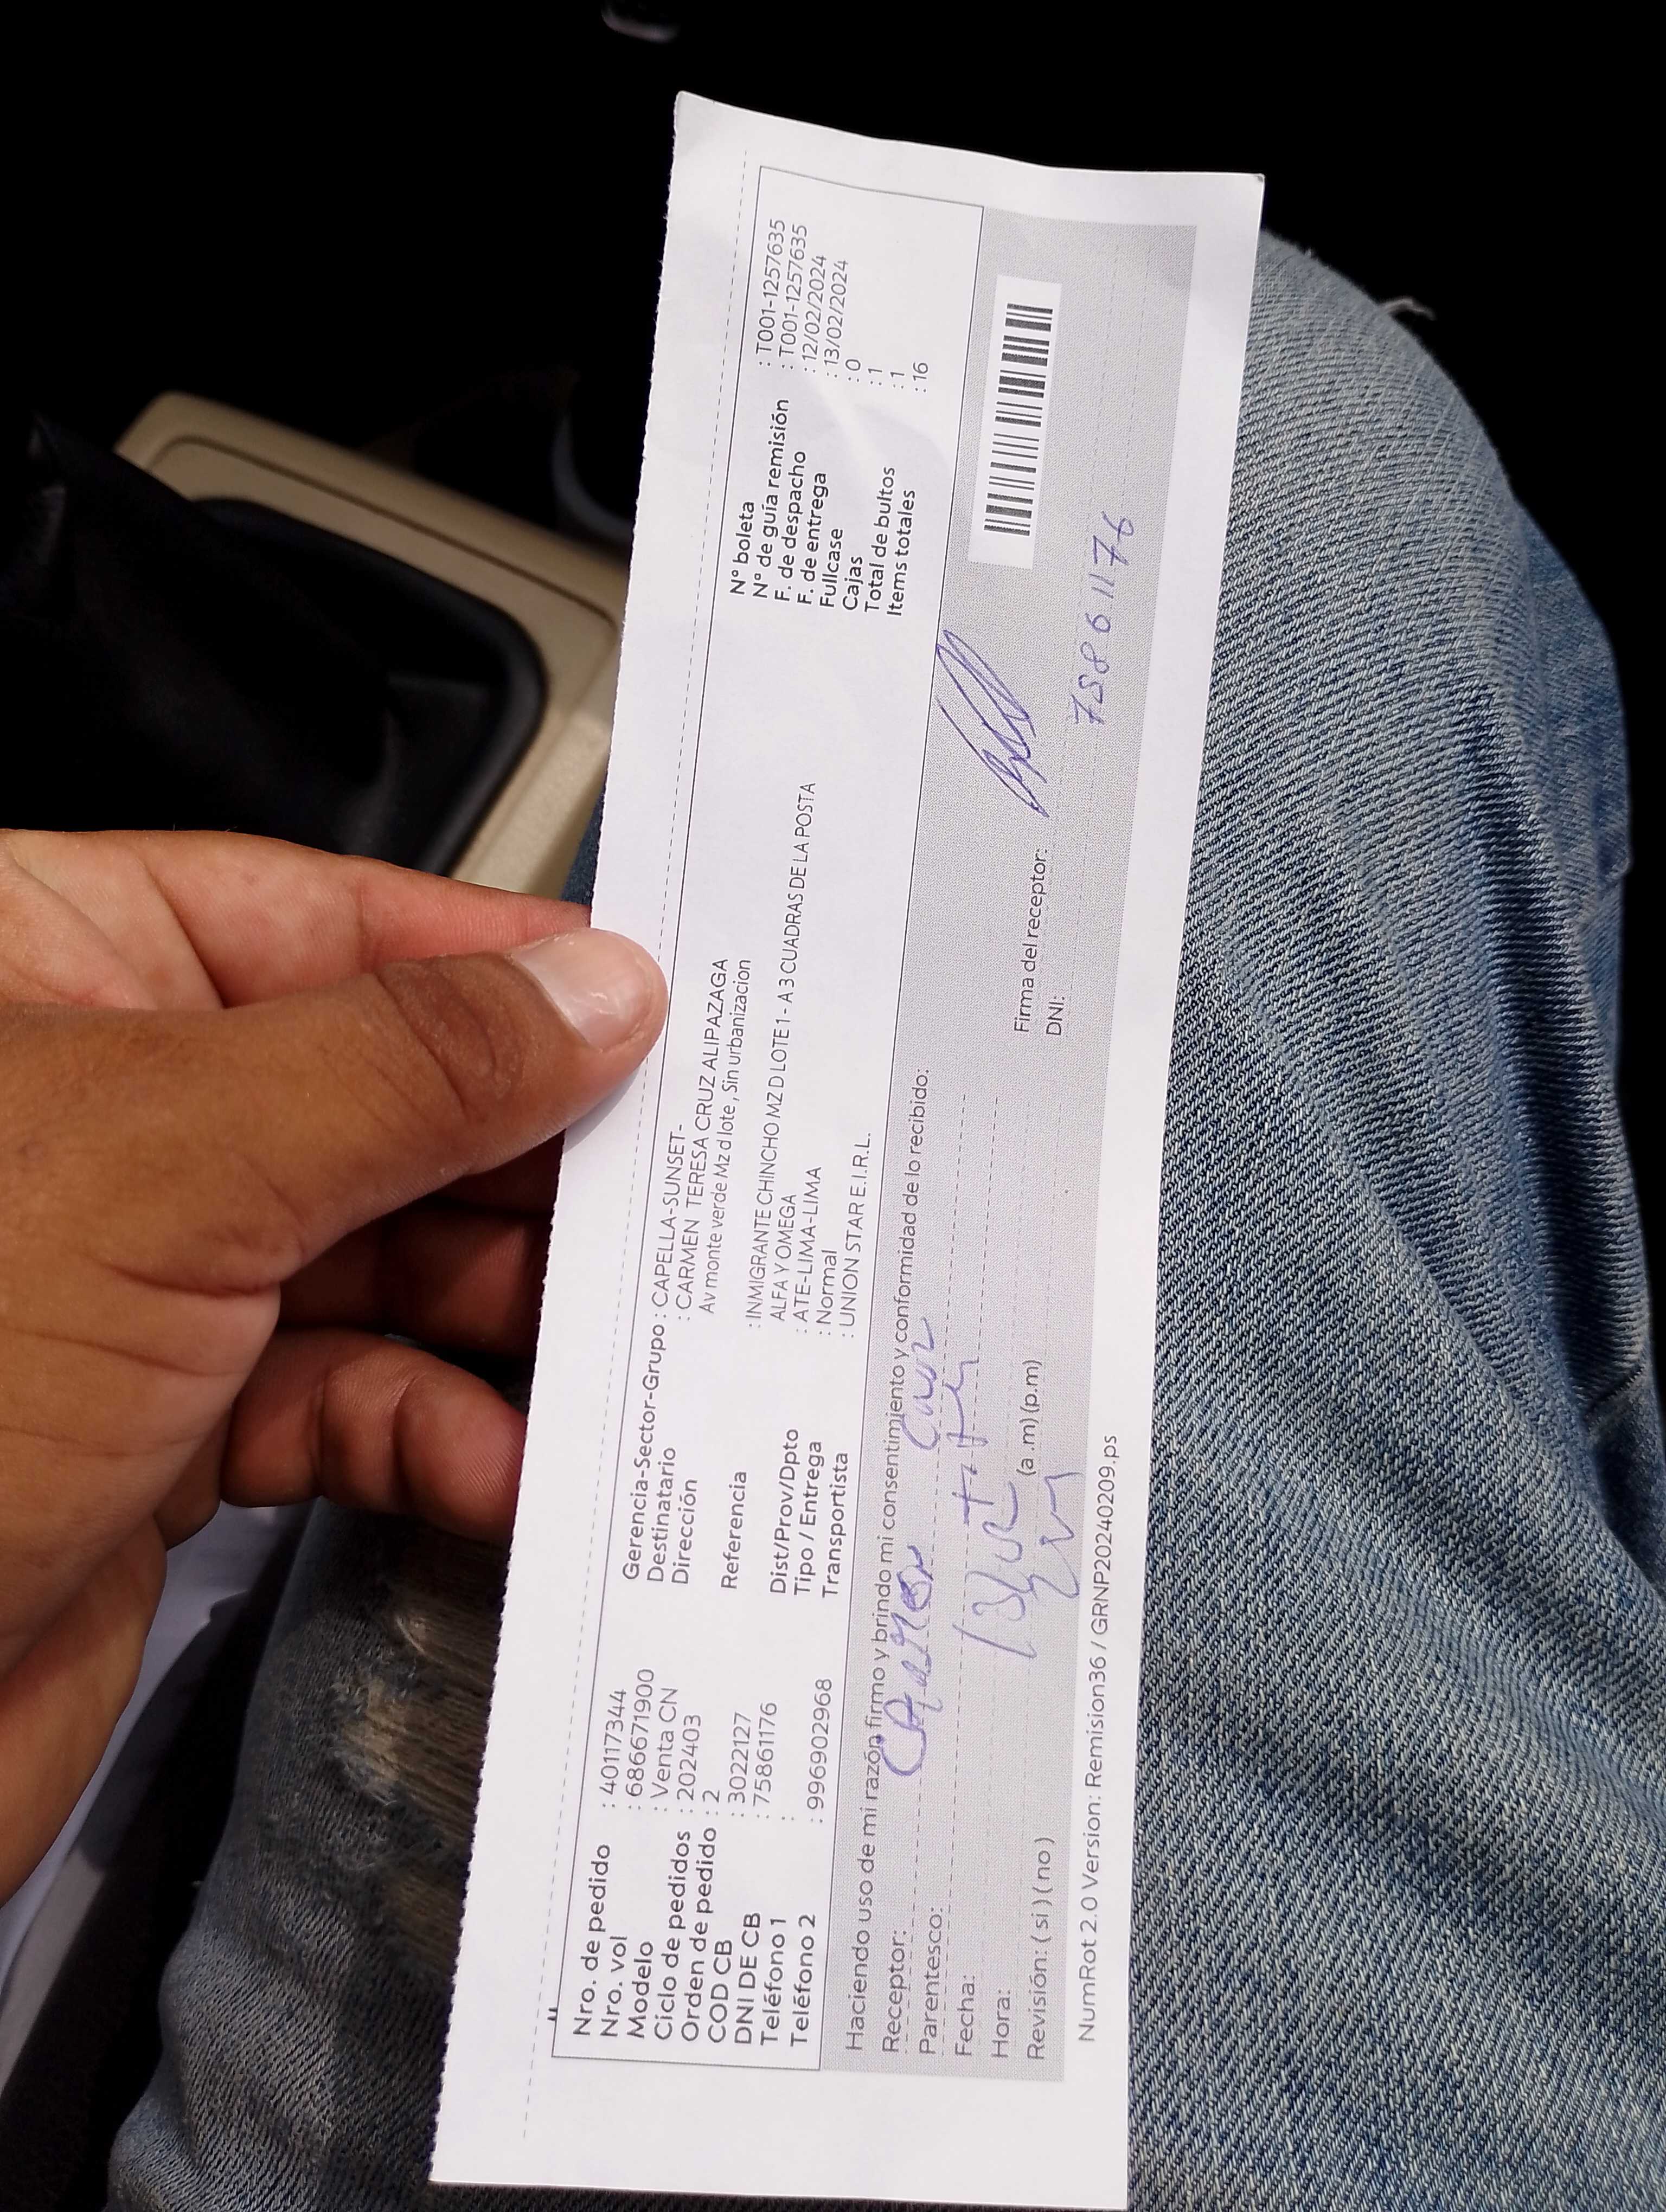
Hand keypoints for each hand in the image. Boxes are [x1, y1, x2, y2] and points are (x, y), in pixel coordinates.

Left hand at [0, 830, 664, 1898]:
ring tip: (606, 1344)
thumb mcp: (169, 1164)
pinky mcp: (158, 1434)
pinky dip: (430, 1434)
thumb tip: (591, 989)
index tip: (648, 1006)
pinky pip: (341, 1400)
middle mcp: (91, 1115)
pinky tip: (493, 1464)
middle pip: (374, 1096)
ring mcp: (126, 1281)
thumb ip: (403, 1065)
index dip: (494, 966)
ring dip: (499, 1313)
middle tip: (664, 1200)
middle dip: (522, 1162)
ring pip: (378, 1257)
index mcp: (40, 969)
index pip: (318, 920)